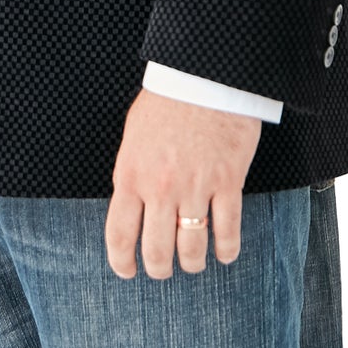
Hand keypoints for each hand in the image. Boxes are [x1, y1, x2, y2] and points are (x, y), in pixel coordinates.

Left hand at [105, 88, 262, 279]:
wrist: (203, 76)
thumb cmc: (166, 102)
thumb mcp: (133, 137)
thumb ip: (131, 174)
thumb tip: (132, 206)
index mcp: (130, 176)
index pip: (120, 236)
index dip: (123, 262)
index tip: (128, 271)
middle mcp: (160, 188)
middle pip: (157, 250)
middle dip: (159, 268)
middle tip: (163, 269)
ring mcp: (195, 187)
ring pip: (192, 247)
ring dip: (192, 263)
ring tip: (193, 263)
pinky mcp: (227, 182)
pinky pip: (227, 231)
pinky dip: (226, 249)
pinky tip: (225, 254)